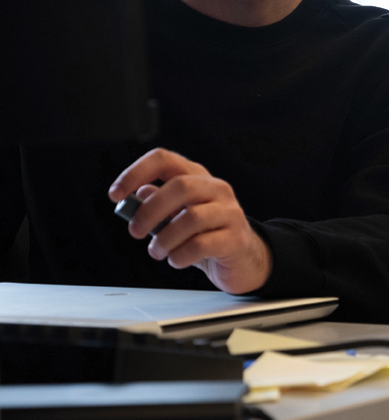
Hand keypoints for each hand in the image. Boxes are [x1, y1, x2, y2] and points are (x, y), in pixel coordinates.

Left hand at [109, 148, 271, 293]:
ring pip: (192, 217)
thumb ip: (158, 205)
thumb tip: (136, 197)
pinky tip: (177, 259)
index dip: (135, 173)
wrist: (243, 259)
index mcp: (197, 177)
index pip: (164, 160)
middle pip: (180, 186)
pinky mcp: (236, 238)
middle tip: (135, 231)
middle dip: (150, 211)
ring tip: (157, 251)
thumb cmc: (206, 235)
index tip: (116, 194)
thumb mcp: (177, 216)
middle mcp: (217, 189)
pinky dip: (181, 255)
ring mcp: (230, 212)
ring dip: (164, 239)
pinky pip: (202, 244)